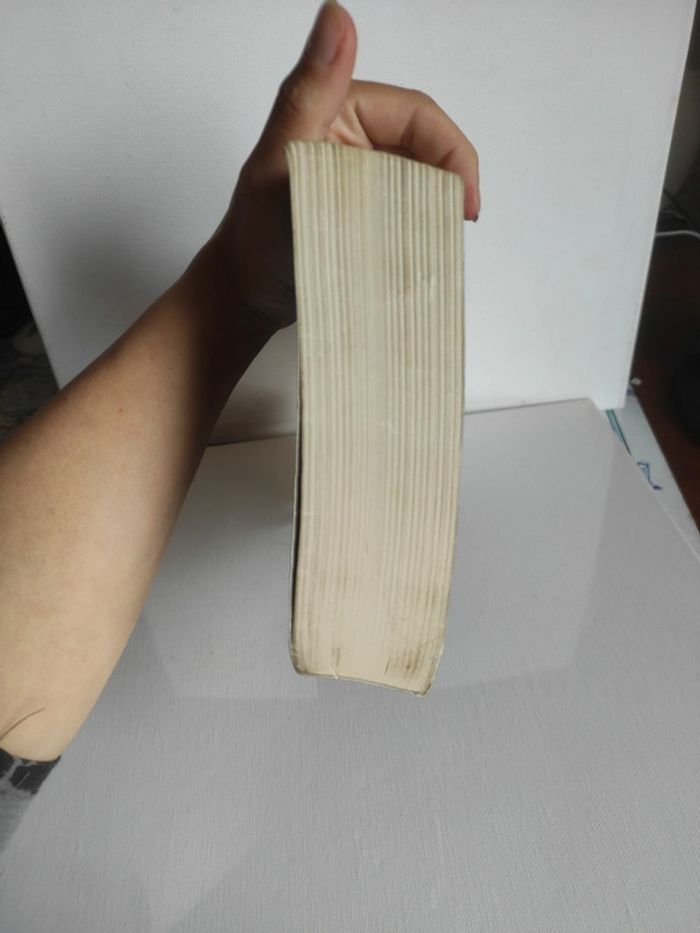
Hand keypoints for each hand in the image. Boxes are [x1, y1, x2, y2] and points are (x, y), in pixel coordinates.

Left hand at [201, 0, 479, 332]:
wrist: (245, 294)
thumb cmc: (253, 234)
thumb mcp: (280, 157)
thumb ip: (310, 93)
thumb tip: (336, 17)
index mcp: (342, 110)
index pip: (416, 116)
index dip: (450, 152)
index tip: (464, 200)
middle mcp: (358, 140)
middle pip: (427, 150)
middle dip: (449, 184)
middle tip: (456, 226)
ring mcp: (366, 179)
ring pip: (424, 184)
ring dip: (437, 211)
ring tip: (440, 242)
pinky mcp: (370, 214)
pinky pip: (411, 214)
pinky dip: (423, 231)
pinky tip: (424, 251)